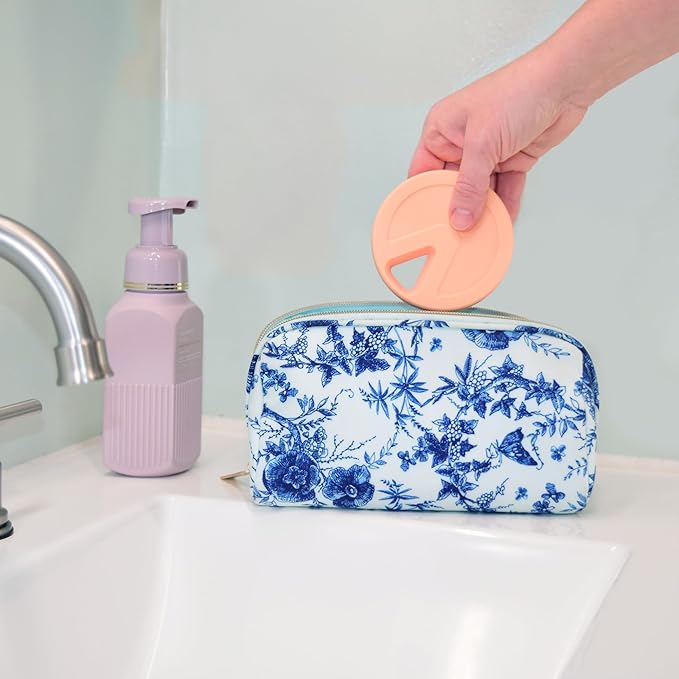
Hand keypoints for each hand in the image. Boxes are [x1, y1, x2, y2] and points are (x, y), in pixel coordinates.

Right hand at [408, 54, 587, 229]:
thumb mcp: (482, 143)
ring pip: (479, 191)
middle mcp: (461, 141)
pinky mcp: (510, 159)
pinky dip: (504, 204)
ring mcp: (486, 152)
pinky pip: (503, 188)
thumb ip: (469, 185)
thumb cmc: (519, 90)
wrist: (565, 82)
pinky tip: (502, 220)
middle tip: (456, 233)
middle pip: (452, 186)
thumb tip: (459, 216)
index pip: (423, 172)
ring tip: (481, 231)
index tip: (428, 223)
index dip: (425, 197)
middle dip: (457, 208)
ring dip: (483, 210)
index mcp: (441, 129)